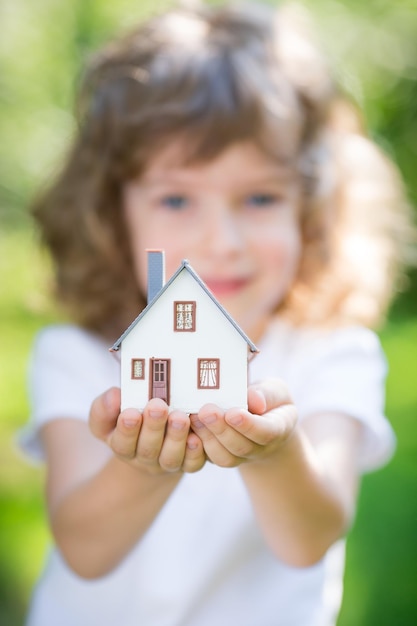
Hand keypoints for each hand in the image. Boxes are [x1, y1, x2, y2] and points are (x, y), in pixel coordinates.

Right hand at [89, 388, 205, 474]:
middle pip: (148, 450)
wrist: (155, 439)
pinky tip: (198, 435)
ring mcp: (167, 462)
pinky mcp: (188, 463)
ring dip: (176, 437)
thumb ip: (104, 407)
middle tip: (158, 406)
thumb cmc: (131, 417)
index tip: (130, 412)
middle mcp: (145, 458)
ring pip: (171, 457)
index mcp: (123, 446)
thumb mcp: (109, 415)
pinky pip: (193, 463)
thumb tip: (114, 396)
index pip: (122, 443)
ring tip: (181, 417)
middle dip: (153, 427)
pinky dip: (196, 450)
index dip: (126, 429)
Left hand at [189, 378, 296, 467]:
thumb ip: (267, 393)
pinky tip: (187, 427)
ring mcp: (240, 456)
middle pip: (241, 446)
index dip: (249, 425)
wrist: (265, 422)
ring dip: (207, 437)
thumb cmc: (269, 400)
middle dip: (221, 429)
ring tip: (193, 416)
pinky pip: (210, 459)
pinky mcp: (222, 457)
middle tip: (206, 411)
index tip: (233, 413)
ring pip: (224, 457)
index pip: (266, 432)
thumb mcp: (275, 390)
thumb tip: (253, 399)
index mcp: (278, 428)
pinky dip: (197, 446)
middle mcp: (260, 448)